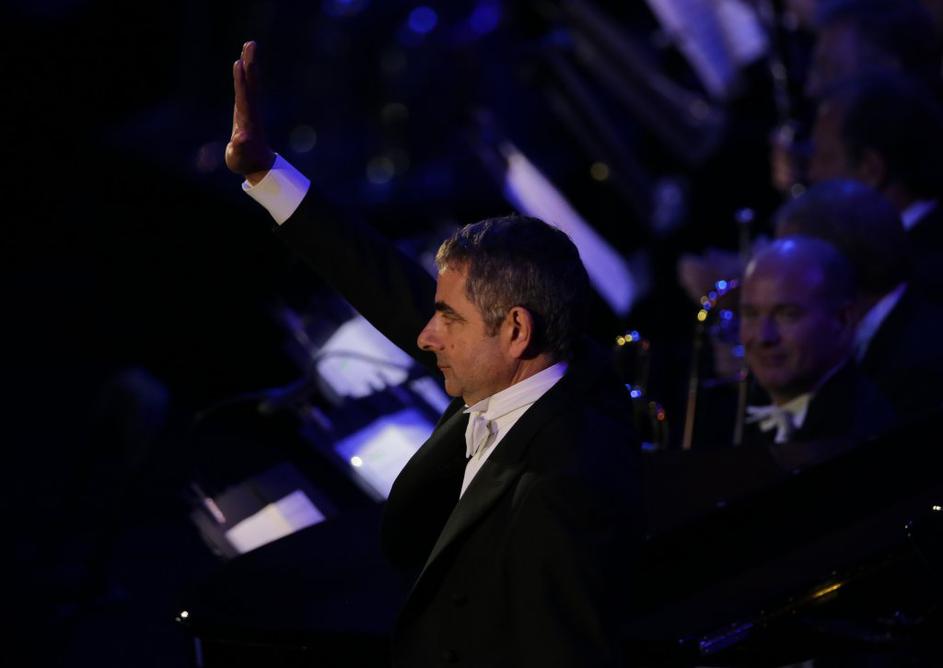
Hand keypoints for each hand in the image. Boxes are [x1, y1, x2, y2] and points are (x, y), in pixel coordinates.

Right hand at [226, 41, 275, 183]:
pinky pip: (247, 86)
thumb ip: (240, 147)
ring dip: (250, 63)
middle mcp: (251, 110)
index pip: (244, 96)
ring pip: (251, 82)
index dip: (241, 81)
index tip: (239, 64)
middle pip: (251, 83)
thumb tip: (242, 138)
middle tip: (250, 44)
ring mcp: (250, 108)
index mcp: (248, 119)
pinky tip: (242, 62)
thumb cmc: (246, 162)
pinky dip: (245, 73)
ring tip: (248, 45)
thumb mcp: (240, 156)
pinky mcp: (247, 108)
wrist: (257, 165)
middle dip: (250, 64)